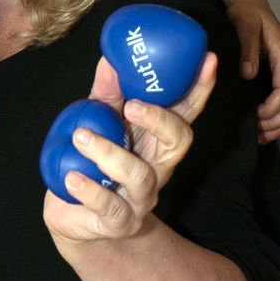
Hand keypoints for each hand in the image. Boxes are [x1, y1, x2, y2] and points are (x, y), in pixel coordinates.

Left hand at [44, 53, 216, 246]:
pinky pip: (109, 206)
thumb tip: (110, 59)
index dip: (200, 89)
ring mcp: (140, 198)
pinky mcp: (119, 221)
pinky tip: (72, 177)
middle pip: (178, 142)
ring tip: (81, 137)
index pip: (186, 113)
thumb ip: (106, 95)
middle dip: (160, 120)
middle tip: (132, 105)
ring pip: (139, 175)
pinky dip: (90, 190)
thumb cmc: (90, 164)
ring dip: (110, 153)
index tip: (207, 60)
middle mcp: (157, 168)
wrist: (72, 216)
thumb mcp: (98, 123)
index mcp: (156, 142)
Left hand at [226, 0, 279, 142]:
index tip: (255, 117)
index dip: (272, 109)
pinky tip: (266, 128)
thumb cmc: (246, 15)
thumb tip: (249, 74)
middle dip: (277, 123)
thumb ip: (248, 49)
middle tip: (257, 133)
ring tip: (261, 136)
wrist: (251, 6)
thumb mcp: (244, 25)